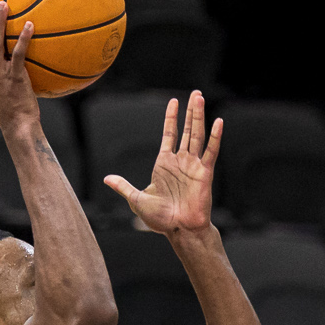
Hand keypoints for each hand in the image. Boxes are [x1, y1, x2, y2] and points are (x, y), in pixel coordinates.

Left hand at [103, 92, 221, 235]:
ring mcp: (193, 165)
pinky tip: (218, 122)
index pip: (169, 134)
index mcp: (164, 164)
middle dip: (190, 112)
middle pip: (187, 130)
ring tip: (201, 98)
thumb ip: (124, 186)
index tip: (173, 101)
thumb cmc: (160, 219)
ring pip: (197, 135)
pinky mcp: (204, 173)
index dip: (171, 118)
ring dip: (199, 116)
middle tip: (195, 94)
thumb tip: (107, 179)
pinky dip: (215, 137)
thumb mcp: (136, 200)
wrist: (179, 230)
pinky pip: (211, 151)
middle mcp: (180, 161)